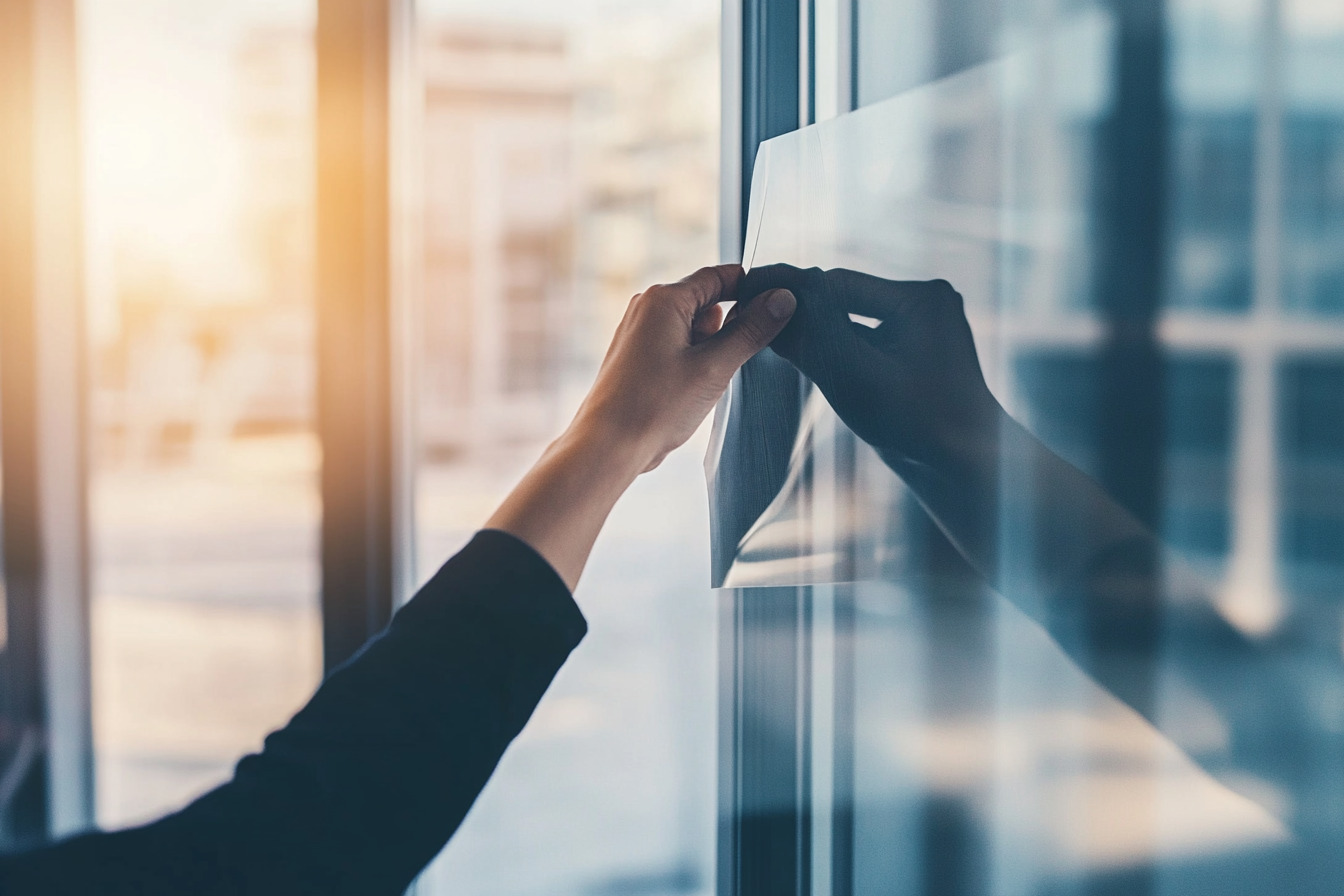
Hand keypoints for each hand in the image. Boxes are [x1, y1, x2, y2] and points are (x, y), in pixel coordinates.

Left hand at [488, 264, 794, 588]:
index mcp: (664, 299)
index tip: (776, 308)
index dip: (751, 289)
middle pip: (707, 301)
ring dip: (712, 348)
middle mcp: (648, 308)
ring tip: (708, 381)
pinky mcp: (638, 356)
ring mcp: (640, 332)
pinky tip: (694, 389)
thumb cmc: (656, 405)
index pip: (719, 276)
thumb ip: (751, 330)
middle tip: (738, 359)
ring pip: (693, 327)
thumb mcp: (715, 366)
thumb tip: (783, 298)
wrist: (609, 445)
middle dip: (730, 326)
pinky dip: (695, 360)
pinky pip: (677, 346)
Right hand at [742, 264, 1000, 469]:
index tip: (749, 292)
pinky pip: (862, 341)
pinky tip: (803, 354)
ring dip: (814, 330)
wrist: (964, 471)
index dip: (790, 291)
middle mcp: (926, 304)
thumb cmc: (919, 426)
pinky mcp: (913, 354)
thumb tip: (771, 299)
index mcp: (921, 298)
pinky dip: (833, 348)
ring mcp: (922, 329)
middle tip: (751, 313)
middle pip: (844, 299)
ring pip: (849, 321)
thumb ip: (814, 335)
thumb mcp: (855, 375)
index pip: (838, 284)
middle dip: (800, 310)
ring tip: (771, 336)